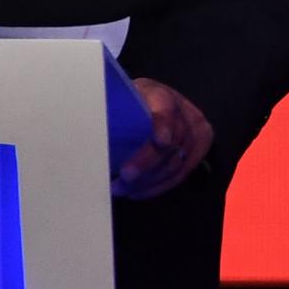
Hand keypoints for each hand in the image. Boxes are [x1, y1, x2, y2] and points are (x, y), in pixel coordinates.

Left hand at [112, 78, 212, 199]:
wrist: (157, 103)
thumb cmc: (133, 104)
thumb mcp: (122, 99)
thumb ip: (114, 110)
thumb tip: (88, 126)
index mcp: (162, 96)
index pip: (166, 109)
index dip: (164, 125)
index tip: (160, 141)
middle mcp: (185, 113)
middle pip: (171, 142)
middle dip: (147, 163)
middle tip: (124, 177)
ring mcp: (196, 132)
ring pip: (176, 163)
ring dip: (148, 181)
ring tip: (123, 189)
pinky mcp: (200, 149)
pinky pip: (181, 174)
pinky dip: (158, 186)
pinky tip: (138, 192)